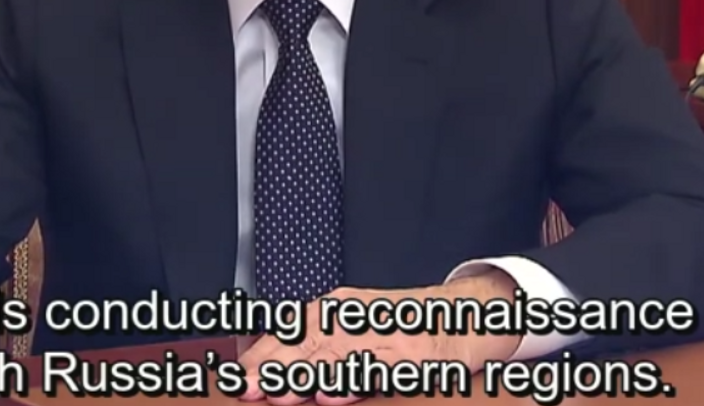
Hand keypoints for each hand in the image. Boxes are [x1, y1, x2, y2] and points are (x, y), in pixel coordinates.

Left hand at [238, 270, 521, 404]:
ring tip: (280, 394)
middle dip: (274, 368)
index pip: (292, 331)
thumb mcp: (356, 328)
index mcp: (337, 309)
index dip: (262, 356)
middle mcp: (356, 316)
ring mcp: (385, 333)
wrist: (465, 316)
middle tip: (248, 390)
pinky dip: (351, 381)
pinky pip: (376, 369)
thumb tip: (270, 374)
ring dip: (304, 377)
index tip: (237, 378)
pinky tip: (331, 394)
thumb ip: (318, 349)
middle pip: (307, 342)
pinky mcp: (411, 354)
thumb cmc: (405, 327)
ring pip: (336, 355)